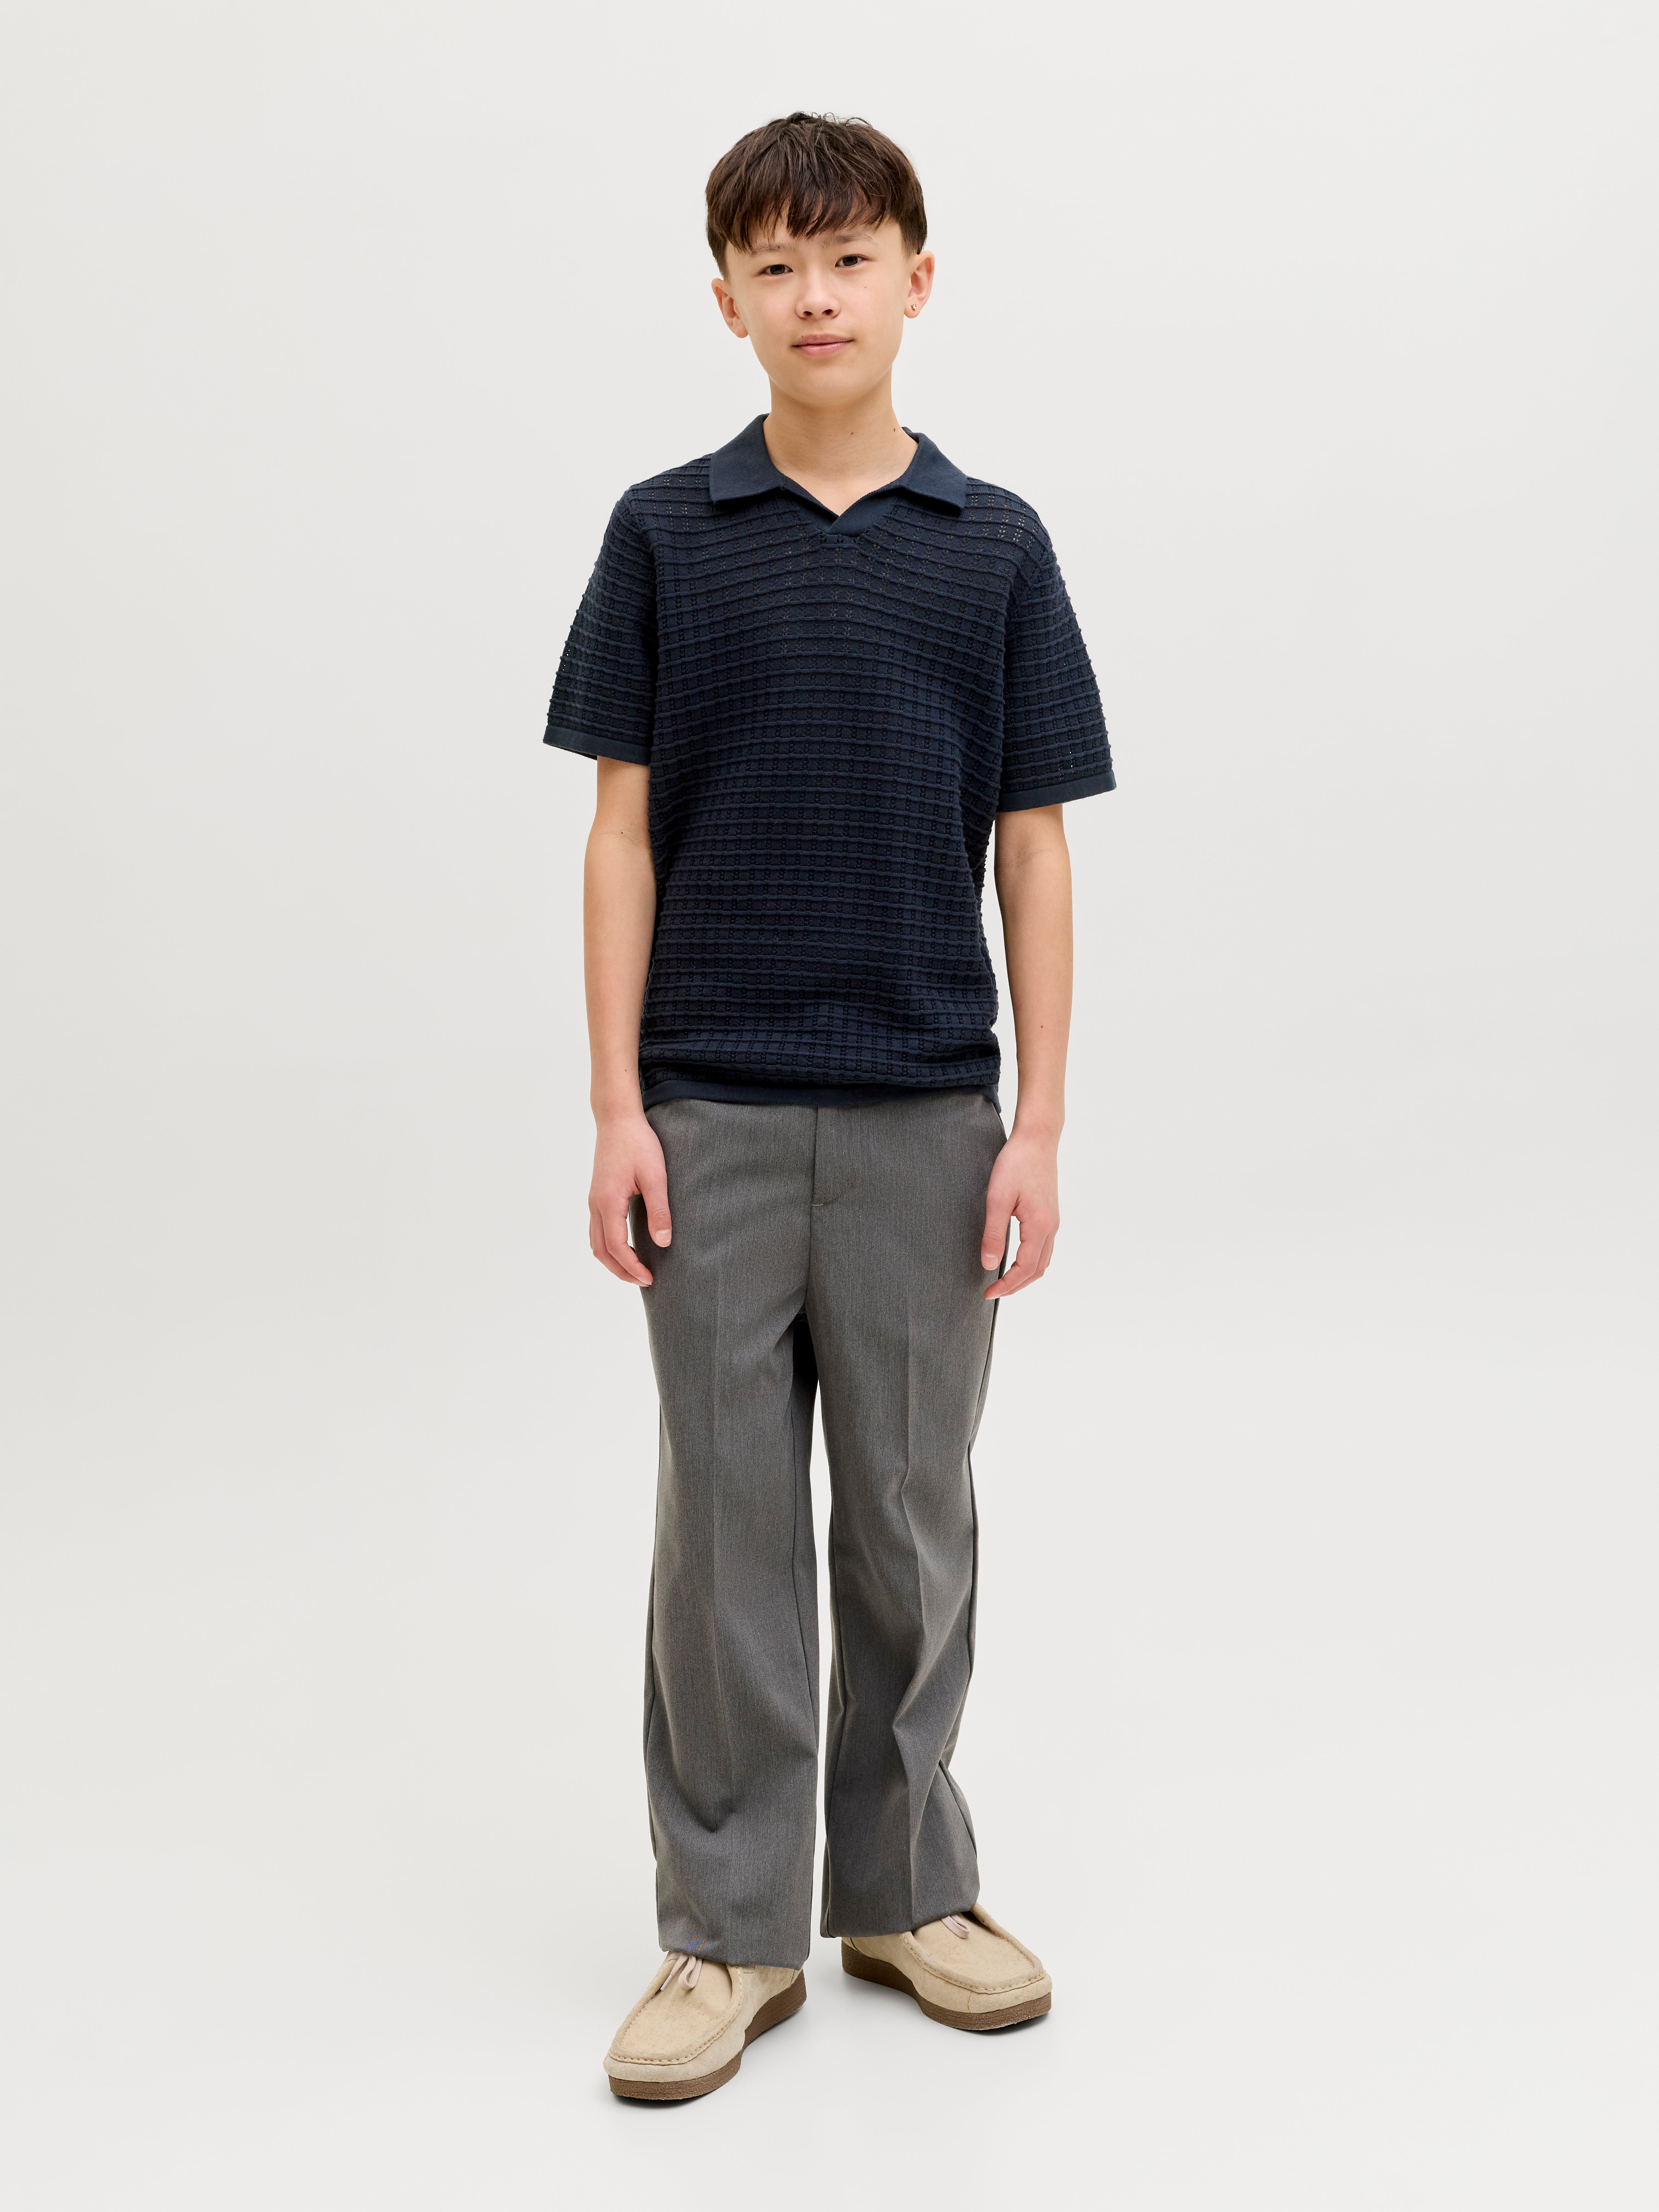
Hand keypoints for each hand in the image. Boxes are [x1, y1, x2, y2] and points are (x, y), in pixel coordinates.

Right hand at [588, 1113, 670, 1284]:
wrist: (617, 1119)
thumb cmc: (638, 1144)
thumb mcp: (655, 1176)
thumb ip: (659, 1210)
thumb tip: (663, 1243)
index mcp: (608, 1202)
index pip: (616, 1247)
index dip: (632, 1267)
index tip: (649, 1278)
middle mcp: (595, 1204)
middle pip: (600, 1251)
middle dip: (620, 1271)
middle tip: (643, 1281)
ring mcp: (594, 1200)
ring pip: (595, 1242)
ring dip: (612, 1260)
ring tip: (635, 1269)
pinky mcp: (597, 1195)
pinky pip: (596, 1229)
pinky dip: (608, 1246)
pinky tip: (625, 1246)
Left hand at [980, 1130, 1059, 1299]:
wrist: (1037, 1139)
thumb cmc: (1016, 1163)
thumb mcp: (997, 1198)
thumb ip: (993, 1234)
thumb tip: (989, 1265)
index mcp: (1039, 1226)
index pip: (1025, 1269)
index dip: (1007, 1286)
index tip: (988, 1293)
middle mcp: (1051, 1227)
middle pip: (1038, 1270)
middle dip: (1016, 1286)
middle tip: (993, 1292)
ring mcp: (1053, 1221)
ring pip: (1043, 1260)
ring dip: (1025, 1276)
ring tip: (1003, 1281)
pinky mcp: (1050, 1214)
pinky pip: (1044, 1248)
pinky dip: (1031, 1262)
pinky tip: (1015, 1259)